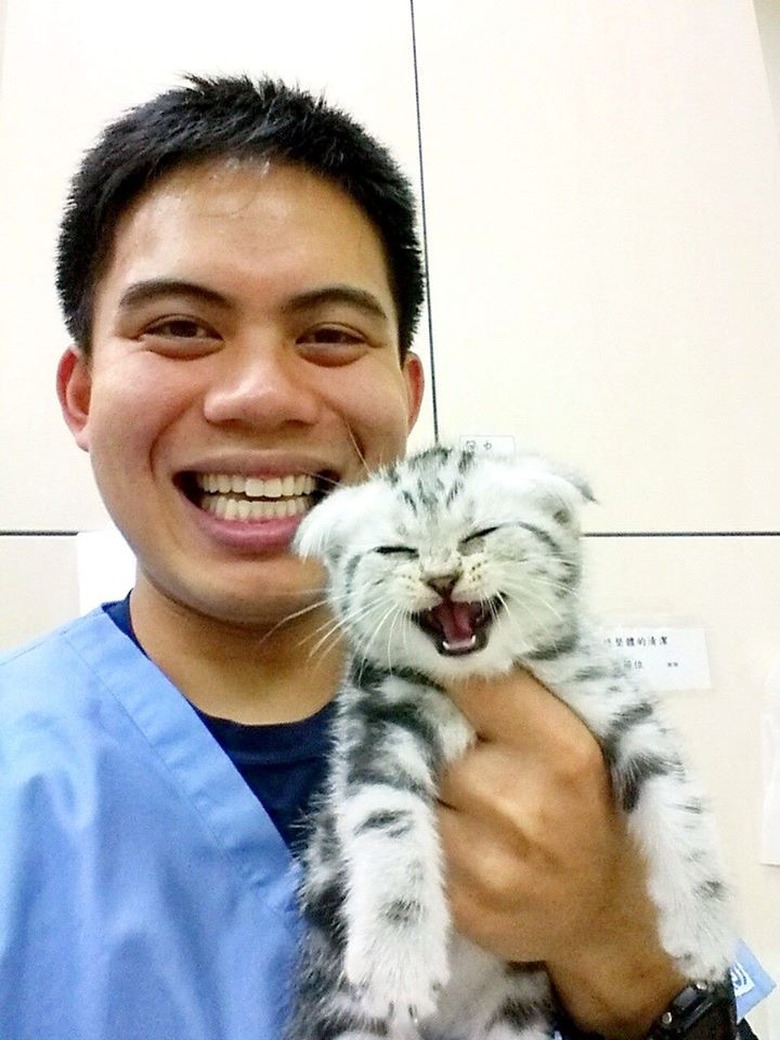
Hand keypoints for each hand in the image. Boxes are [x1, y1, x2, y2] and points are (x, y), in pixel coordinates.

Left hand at [437, 669, 682, 1037]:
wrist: (602, 912)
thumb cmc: (586, 804)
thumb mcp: (579, 736)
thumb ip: (520, 692)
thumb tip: (450, 641)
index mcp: (562, 748)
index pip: (475, 682)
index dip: (445, 669)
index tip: (432, 663)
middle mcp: (519, 802)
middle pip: (430, 736)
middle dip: (425, 729)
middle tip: (435, 729)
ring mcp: (484, 860)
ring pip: (410, 787)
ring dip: (414, 779)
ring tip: (440, 783)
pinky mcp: (454, 901)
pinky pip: (407, 837)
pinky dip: (413, 824)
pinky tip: (441, 825)